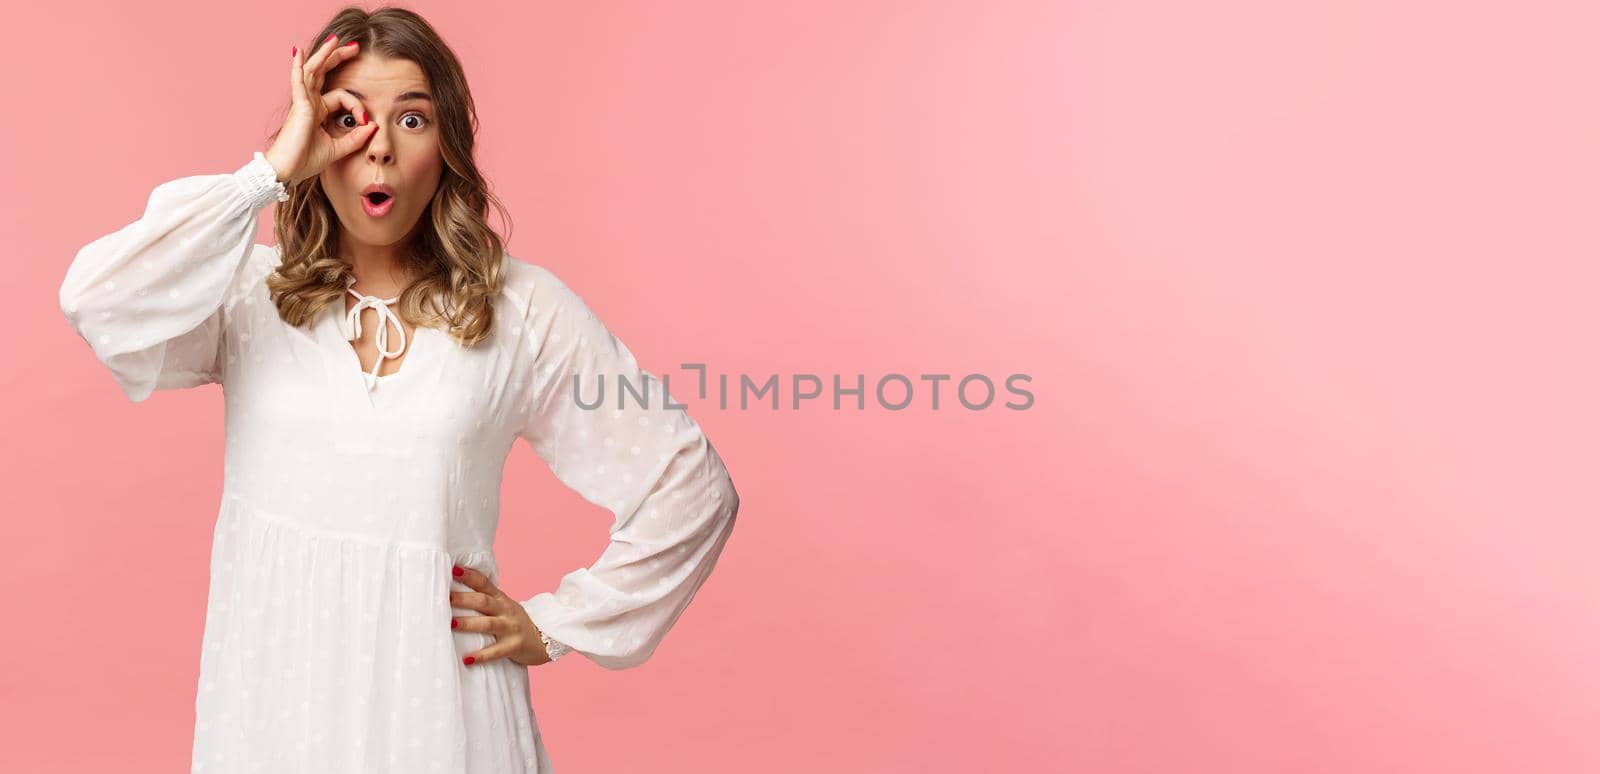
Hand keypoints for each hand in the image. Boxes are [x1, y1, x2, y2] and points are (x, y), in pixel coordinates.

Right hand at [263, 33, 378, 185]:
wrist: (286, 172)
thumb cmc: (305, 161)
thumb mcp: (338, 149)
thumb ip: (356, 138)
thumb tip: (374, 126)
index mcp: (318, 111)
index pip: (341, 96)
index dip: (357, 106)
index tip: (366, 121)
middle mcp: (309, 103)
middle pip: (324, 73)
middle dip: (338, 58)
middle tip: (355, 47)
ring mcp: (303, 103)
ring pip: (313, 71)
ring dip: (324, 55)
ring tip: (334, 40)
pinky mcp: (299, 107)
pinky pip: (299, 83)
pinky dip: (298, 67)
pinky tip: (299, 53)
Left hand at [449, 565, 553, 666]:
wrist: (544, 639)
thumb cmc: (515, 622)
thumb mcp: (504, 606)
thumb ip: (485, 599)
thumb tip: (454, 593)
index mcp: (501, 599)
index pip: (484, 583)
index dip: (470, 576)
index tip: (454, 570)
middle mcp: (505, 610)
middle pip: (483, 602)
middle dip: (464, 599)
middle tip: (445, 597)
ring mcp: (510, 628)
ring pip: (488, 624)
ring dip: (468, 623)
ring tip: (451, 624)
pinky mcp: (513, 646)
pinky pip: (495, 651)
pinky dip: (481, 656)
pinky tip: (467, 659)